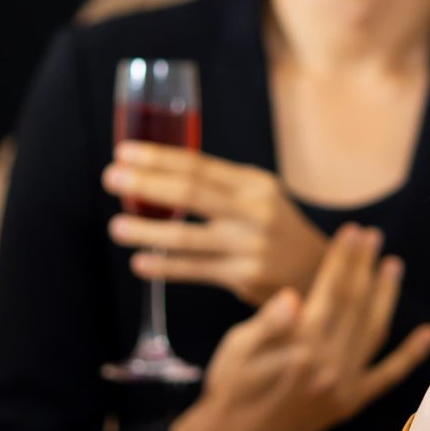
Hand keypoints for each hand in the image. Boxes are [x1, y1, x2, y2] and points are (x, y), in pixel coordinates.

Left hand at [105, 144, 329, 306]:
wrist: (319, 274)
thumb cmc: (276, 231)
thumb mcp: (260, 198)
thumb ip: (219, 186)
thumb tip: (157, 173)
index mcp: (254, 184)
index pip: (198, 164)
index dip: (157, 157)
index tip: (123, 153)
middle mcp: (255, 211)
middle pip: (191, 192)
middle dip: (146, 184)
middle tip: (111, 179)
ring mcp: (251, 246)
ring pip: (188, 236)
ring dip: (147, 231)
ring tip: (117, 227)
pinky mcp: (246, 277)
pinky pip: (196, 270)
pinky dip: (165, 267)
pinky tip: (141, 263)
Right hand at [168, 225, 429, 430]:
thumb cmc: (229, 385)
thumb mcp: (237, 349)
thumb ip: (267, 324)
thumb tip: (290, 296)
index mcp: (301, 347)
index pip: (329, 291)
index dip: (342, 258)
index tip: (352, 231)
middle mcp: (329, 366)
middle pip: (354, 304)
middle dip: (365, 267)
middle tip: (373, 236)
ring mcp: (344, 386)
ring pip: (374, 331)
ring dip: (387, 297)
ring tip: (393, 265)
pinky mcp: (351, 403)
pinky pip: (388, 376)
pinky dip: (411, 355)